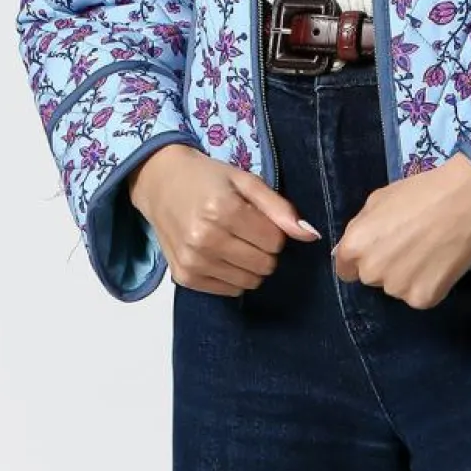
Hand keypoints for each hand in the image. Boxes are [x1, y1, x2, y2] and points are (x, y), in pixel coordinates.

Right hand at [127, 143, 321, 296]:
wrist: (160, 183)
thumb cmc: (208, 178)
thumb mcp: (246, 181)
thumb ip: (279, 208)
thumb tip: (310, 235)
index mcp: (222, 210)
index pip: (275, 242)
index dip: (274, 230)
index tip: (259, 218)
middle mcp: (205, 239)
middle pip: (264, 265)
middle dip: (265, 249)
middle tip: (248, 230)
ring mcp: (193, 262)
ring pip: (249, 282)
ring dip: (250, 265)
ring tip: (234, 241)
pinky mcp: (185, 277)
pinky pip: (229, 291)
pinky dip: (232, 275)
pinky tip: (221, 254)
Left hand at [331, 151, 470, 308]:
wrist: (464, 199)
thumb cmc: (420, 192)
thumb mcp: (378, 200)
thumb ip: (360, 228)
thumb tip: (346, 251)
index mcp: (355, 246)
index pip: (345, 268)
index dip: (360, 258)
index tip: (378, 249)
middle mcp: (371, 272)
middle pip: (371, 278)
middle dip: (384, 265)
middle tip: (408, 244)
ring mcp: (398, 289)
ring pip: (396, 287)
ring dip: (406, 275)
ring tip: (427, 250)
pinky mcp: (424, 299)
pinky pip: (419, 295)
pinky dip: (428, 283)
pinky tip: (439, 262)